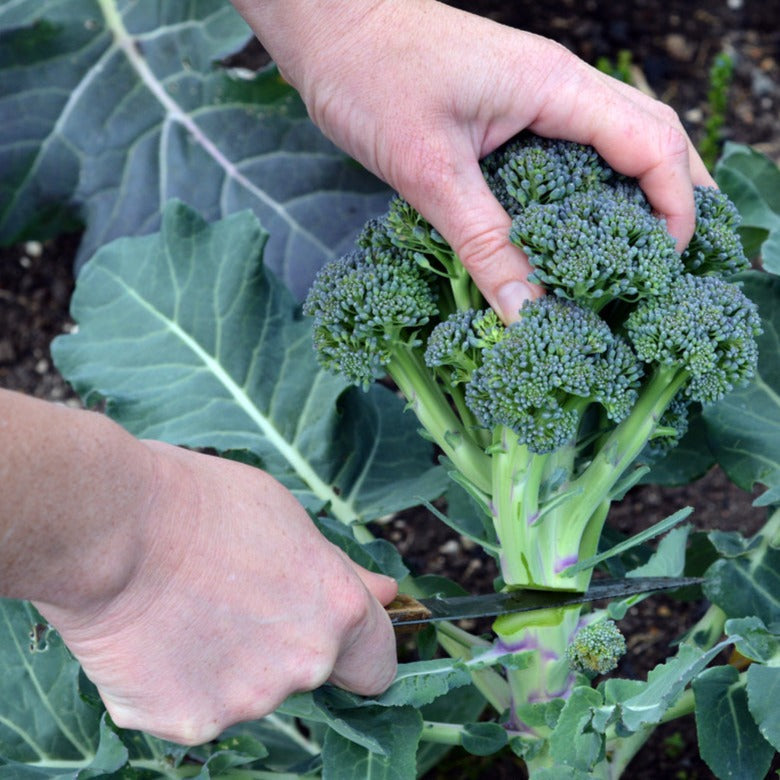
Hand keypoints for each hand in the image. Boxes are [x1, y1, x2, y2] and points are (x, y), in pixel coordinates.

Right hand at [34, 441, 397, 744]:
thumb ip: (341, 571)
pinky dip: (178, 685)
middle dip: (282, 648)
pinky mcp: (188, 723)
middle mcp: (303, 664)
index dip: (359, 651)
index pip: (378, 664)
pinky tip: (155, 640)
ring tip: (185, 611)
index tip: (338, 642)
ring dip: (227, 666)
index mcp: (337, 610)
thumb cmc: (201, 503)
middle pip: (307, 674)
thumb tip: (387, 594)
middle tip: (233, 601)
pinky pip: (192, 709)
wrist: (113, 525)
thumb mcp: (288, 518)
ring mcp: (246, 701)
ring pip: (247, 694)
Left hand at [233, 0, 715, 321]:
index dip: (676, 208)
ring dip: (641, 189)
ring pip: (617, 139)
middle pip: (653, 135)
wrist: (329, 26)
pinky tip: (579, 226)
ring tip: (644, 252)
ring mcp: (535, 95)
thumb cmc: (370, 75)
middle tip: (674, 263)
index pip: (652, 145)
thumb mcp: (428, 169)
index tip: (668, 267)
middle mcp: (559, 86)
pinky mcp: (508, 110)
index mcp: (556, 87)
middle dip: (678, 196)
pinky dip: (591, 186)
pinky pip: (571, 147)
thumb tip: (526, 313)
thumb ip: (482, 243)